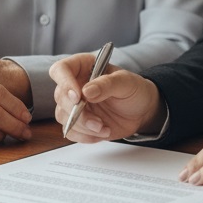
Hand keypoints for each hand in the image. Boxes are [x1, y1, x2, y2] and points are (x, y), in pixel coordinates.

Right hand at [49, 54, 163, 141]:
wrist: (142, 111)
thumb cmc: (134, 90)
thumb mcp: (126, 82)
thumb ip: (107, 84)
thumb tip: (86, 91)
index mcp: (84, 67)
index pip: (61, 70)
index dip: (65, 83)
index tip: (78, 97)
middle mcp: (75, 84)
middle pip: (60, 97)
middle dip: (78, 113)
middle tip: (97, 120)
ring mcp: (75, 105)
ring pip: (63, 116)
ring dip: (83, 126)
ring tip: (103, 127)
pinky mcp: (78, 122)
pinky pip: (71, 131)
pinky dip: (85, 136)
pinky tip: (102, 133)